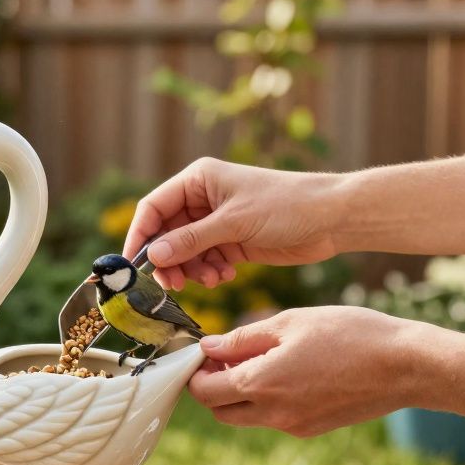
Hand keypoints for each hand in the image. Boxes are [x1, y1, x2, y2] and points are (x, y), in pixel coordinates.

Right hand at [125, 158, 341, 289]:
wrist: (330, 219)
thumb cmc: (285, 206)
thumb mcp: (234, 223)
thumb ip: (191, 240)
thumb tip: (153, 256)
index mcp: (198, 180)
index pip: (153, 208)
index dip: (140, 236)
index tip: (134, 265)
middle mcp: (202, 200)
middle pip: (166, 234)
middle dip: (169, 261)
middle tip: (175, 284)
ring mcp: (216, 222)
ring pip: (184, 253)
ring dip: (191, 270)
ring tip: (211, 279)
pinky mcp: (230, 242)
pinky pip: (204, 261)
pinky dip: (208, 273)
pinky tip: (225, 276)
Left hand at [187, 307, 429, 436]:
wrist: (406, 366)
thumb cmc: (350, 334)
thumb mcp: (291, 323)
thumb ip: (243, 338)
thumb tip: (209, 347)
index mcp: (259, 385)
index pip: (204, 391)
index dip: (196, 372)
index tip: (204, 350)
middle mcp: (271, 414)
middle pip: (220, 411)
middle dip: (212, 388)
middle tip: (225, 357)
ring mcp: (293, 426)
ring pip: (246, 418)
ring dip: (239, 395)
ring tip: (259, 360)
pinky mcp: (312, 429)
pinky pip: (274, 419)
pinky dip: (267, 401)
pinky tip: (288, 372)